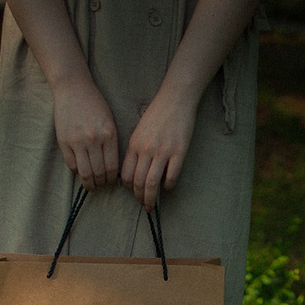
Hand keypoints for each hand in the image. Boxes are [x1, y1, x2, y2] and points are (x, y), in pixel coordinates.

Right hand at [53, 80, 118, 190]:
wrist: (73, 89)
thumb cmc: (94, 104)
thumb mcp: (109, 121)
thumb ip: (111, 143)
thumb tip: (112, 168)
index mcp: (108, 134)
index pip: (112, 167)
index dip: (112, 179)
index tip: (110, 181)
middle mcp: (94, 139)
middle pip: (99, 173)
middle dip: (100, 183)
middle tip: (100, 185)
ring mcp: (78, 141)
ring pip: (85, 173)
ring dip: (88, 183)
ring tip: (90, 185)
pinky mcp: (64, 142)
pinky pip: (71, 165)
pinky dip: (77, 171)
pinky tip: (80, 170)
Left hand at [121, 89, 196, 209]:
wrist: (176, 99)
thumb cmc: (157, 114)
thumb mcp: (139, 131)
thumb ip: (136, 150)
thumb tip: (134, 172)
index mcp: (134, 145)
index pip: (126, 175)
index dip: (128, 188)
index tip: (133, 192)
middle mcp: (146, 150)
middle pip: (138, 183)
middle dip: (139, 198)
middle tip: (143, 204)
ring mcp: (163, 151)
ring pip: (152, 184)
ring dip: (150, 198)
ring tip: (151, 205)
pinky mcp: (179, 152)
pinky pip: (171, 177)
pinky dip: (168, 186)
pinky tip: (167, 187)